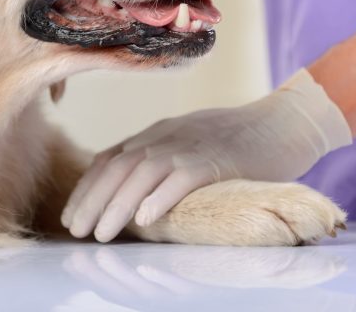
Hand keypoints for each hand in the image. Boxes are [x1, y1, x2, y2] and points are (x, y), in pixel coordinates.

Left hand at [61, 68, 351, 241]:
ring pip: (144, 171)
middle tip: (76, 231)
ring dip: (119, 203)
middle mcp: (169, 135)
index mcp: (160, 132)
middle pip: (120, 165)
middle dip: (93, 199)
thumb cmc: (238, 139)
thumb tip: (135, 193)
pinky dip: (162, 195)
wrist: (283, 122)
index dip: (87, 187)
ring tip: (101, 233)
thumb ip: (164, 159)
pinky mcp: (219, 158)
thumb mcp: (191, 143)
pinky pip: (184, 176)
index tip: (72, 215)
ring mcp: (193, 144)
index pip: (111, 157)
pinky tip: (147, 218)